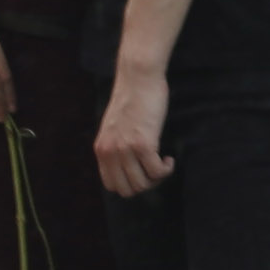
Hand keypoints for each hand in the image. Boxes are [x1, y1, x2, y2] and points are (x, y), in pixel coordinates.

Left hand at [96, 67, 172, 197]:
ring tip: (162, 163)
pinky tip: (168, 158)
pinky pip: (157, 172)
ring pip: (142, 184)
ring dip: (157, 178)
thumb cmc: (132, 101)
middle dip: (145, 184)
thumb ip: (115, 147)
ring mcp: (125, 148)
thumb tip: (127, 168)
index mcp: (101, 150)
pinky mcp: (143, 143)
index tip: (142, 172)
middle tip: (155, 170)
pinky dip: (166, 170)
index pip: (111, 185)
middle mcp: (110, 152)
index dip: (130, 184)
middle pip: (128, 189)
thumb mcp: (114, 128)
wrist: (138, 79)